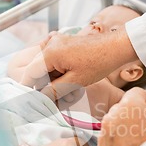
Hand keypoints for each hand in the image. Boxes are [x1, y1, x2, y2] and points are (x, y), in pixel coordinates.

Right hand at [20, 26, 136, 96]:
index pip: (29, 74)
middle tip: (56, 99)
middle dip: (44, 86)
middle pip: (37, 70)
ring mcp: (57, 43)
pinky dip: (59, 72)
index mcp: (50, 53)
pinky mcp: (64, 44)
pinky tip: (70, 81)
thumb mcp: (75, 82)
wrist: (116, 47)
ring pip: (46, 67)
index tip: (32, 102)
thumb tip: (40, 98)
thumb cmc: (98, 63)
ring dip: (53, 80)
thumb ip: (54, 91)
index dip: (30, 89)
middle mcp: (50, 45)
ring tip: (68, 92)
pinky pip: (54, 61)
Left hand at [97, 88, 145, 145]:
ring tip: (140, 144)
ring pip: (116, 125)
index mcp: (130, 106)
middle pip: (124, 108)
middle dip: (136, 115)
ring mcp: (104, 134)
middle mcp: (112, 117)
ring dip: (126, 130)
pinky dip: (118, 144)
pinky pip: (110, 141)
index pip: (137, 92)